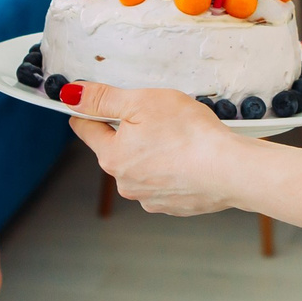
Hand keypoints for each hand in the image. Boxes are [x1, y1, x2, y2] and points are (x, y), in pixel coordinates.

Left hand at [68, 84, 256, 214]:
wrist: (230, 170)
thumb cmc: (189, 135)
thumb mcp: (141, 101)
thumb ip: (103, 98)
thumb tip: (71, 95)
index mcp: (112, 156)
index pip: (86, 128)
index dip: (91, 109)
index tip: (98, 100)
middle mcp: (126, 183)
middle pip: (116, 148)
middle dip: (131, 130)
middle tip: (157, 115)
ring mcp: (150, 198)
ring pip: (142, 165)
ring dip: (153, 151)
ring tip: (180, 137)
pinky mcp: (174, 205)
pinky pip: (165, 181)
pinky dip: (173, 169)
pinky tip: (190, 156)